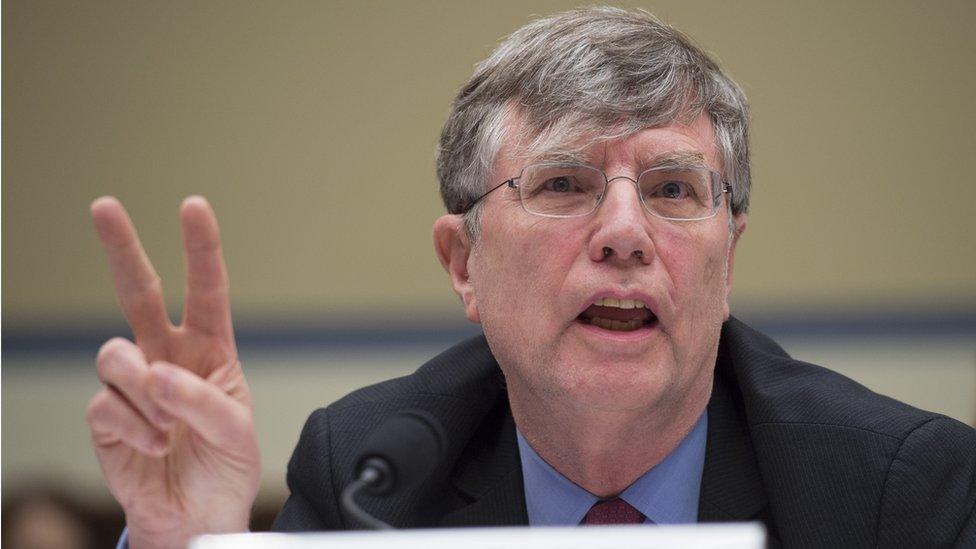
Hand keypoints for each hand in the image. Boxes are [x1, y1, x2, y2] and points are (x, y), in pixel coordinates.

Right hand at [86, 196, 259, 548]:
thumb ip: (201, 398)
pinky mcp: (107, 416)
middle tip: (104, 205)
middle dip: (123, 248)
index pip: (207, 291)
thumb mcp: (236, 431)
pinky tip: (155, 447)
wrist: (198, 515)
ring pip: (115, 353)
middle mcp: (169, 356)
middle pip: (140, 293)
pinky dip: (134, 427)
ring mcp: (134, 384)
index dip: (201, 248)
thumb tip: (155, 374)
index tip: (193, 206)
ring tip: (169, 428)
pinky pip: (105, 402)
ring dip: (144, 391)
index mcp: (212, 350)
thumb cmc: (225, 466)